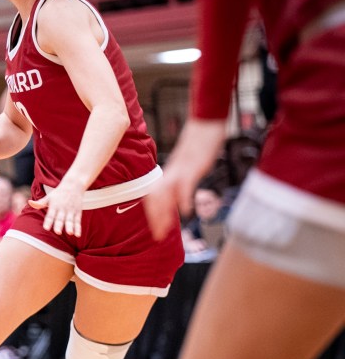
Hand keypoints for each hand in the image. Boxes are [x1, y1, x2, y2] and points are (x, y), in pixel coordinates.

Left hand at [29, 181, 84, 236]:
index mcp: (54, 205)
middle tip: (58, 232)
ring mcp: (71, 210)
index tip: (46, 228)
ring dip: (70, 227)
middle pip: (60, 218)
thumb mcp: (49, 197)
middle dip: (59, 225)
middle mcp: (62, 208)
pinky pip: (77, 221)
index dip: (48, 221)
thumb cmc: (58, 193)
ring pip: (70, 220)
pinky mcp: (77, 212)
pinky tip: (77, 235)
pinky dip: (78, 228)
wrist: (73, 185)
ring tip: (70, 233)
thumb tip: (29, 202)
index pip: (50, 215)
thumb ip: (40, 203)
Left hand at [144, 119, 225, 239]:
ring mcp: (182, 169)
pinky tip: (186, 212)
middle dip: (156, 218)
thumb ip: (184, 175)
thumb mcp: (189, 162)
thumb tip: (183, 189)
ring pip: (166, 193)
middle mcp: (172, 172)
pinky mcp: (194, 165)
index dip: (153, 212)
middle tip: (158, 236)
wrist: (206, 122)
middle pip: (156, 197)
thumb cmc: (200, 141)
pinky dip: (183, 199)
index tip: (156, 227)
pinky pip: (185, 184)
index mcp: (170, 172)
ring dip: (164, 213)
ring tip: (166, 229)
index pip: (154, 194)